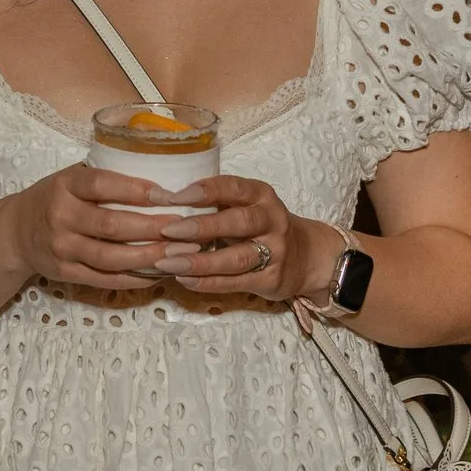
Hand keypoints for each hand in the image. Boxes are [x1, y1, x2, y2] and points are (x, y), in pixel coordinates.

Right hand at [0, 165, 182, 290]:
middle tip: (184, 228)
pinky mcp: (65, 273)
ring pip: (111, 258)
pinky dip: (135, 278)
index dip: (135, 190)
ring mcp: (62, 248)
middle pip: (111, 225)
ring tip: (179, 253)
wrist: (15, 232)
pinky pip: (105, 279)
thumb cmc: (55, 199)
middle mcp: (61, 216)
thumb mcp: (70, 178)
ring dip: (149, 257)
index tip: (167, 196)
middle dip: (152, 228)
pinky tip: (158, 273)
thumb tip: (161, 174)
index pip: (101, 185)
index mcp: (65, 185)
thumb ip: (106, 178)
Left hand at [147, 175, 336, 299]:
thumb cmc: (261, 225)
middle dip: (201, 226)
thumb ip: (216, 204)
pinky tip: (185, 280)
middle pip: (237, 222)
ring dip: (200, 261)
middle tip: (168, 231)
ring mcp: (275, 251)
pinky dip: (209, 282)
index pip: (232, 187)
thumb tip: (162, 204)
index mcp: (260, 195)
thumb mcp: (246, 205)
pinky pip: (237, 281)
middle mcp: (271, 219)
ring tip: (168, 263)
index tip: (172, 197)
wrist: (308, 256)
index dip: (203, 191)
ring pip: (236, 257)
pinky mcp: (273, 279)